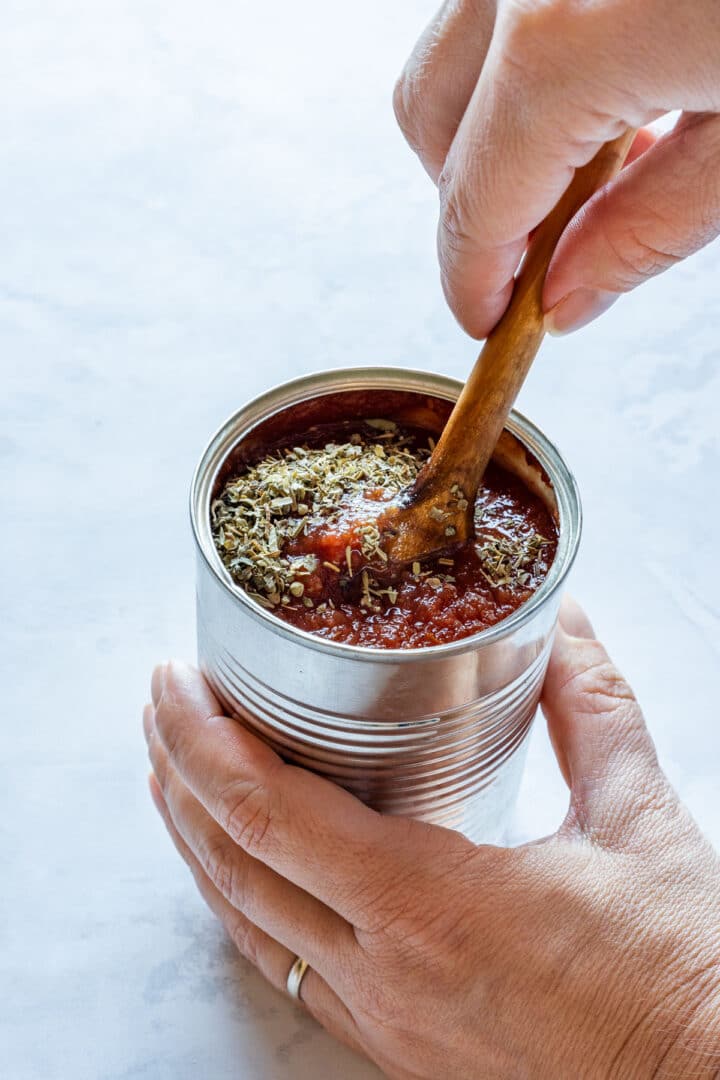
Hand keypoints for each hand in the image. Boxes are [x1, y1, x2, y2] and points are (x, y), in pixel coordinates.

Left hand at [143, 597, 719, 1077]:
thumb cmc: (679, 976)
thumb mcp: (641, 819)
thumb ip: (592, 704)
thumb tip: (562, 621)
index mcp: (432, 907)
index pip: (269, 814)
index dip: (203, 741)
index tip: (174, 682)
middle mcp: (383, 973)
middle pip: (233, 863)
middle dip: (177, 773)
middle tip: (161, 705)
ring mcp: (381, 1020)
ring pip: (245, 922)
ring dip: (195, 839)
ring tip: (172, 773)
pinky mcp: (395, 1045)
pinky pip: (284, 965)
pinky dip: (242, 900)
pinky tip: (240, 868)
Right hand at [393, 0, 719, 335]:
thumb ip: (653, 224)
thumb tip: (566, 294)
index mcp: (563, 38)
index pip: (476, 201)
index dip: (474, 283)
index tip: (490, 322)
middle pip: (431, 119)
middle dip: (472, 203)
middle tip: (544, 253)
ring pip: (454, 57)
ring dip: (495, 129)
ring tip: (597, 163)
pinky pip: (497, 8)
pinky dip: (525, 62)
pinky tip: (609, 84)